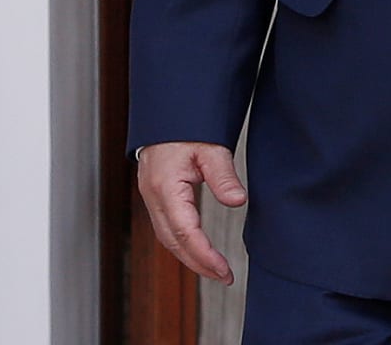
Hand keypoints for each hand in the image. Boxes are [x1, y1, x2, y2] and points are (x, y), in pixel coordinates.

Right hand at [136, 141, 245, 283]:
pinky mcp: (156, 196)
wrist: (168, 114)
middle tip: (224, 277)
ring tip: (215, 270)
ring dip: (189, 256)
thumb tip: (239, 202)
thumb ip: (223, 176)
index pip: (184, 232)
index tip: (223, 270)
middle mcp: (153, 197)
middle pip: (173, 241)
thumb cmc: (188, 127)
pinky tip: (198, 250)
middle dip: (197, 263)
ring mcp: (151, 197)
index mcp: (165, 187)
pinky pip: (166, 227)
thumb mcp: (211, 148)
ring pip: (167, 237)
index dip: (204, 255)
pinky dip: (182, 243)